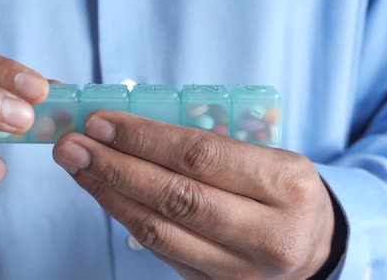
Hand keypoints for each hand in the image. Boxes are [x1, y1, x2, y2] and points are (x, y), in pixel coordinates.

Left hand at [53, 111, 333, 278]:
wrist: (313, 248)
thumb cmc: (284, 192)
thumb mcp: (269, 156)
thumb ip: (211, 146)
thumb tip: (134, 129)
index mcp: (287, 184)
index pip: (200, 157)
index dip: (144, 139)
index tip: (101, 122)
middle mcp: (268, 233)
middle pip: (174, 196)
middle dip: (115, 167)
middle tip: (73, 145)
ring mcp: (242, 271)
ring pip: (159, 230)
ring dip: (110, 195)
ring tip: (79, 167)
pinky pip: (161, 251)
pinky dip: (127, 219)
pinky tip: (106, 194)